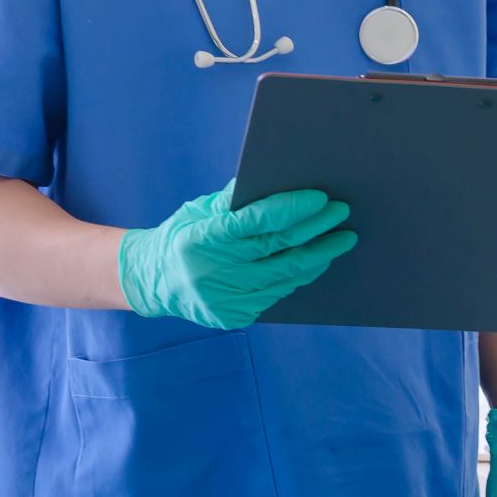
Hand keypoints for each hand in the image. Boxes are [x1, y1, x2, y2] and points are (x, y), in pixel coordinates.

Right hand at [117, 182, 355, 328]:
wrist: (154, 281)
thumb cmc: (183, 236)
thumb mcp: (197, 211)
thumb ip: (232, 200)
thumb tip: (275, 180)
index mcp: (201, 238)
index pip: (255, 222)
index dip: (290, 209)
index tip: (321, 198)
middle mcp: (213, 271)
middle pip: (278, 249)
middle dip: (316, 230)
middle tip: (342, 214)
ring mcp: (224, 298)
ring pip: (285, 276)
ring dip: (318, 256)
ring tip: (340, 238)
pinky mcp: (233, 316)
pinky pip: (277, 294)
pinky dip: (299, 276)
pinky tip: (316, 261)